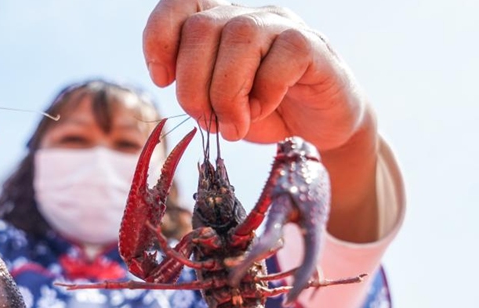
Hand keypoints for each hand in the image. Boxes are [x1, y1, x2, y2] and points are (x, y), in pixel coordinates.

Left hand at [143, 0, 368, 150]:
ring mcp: (280, 26)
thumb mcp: (216, 102)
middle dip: (193, 86)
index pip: (178, 4)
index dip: (159, 39)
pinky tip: (264, 111)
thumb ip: (194, 88)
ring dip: (226, 94)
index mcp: (217, 23)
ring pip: (239, 38)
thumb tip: (174, 85)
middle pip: (201, 28)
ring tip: (233, 125)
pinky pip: (280, 59)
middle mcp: (246, 15)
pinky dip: (264, 94)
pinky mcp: (312, 46)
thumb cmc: (263, 111)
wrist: (319, 125)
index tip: (163, 80)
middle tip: (207, 121)